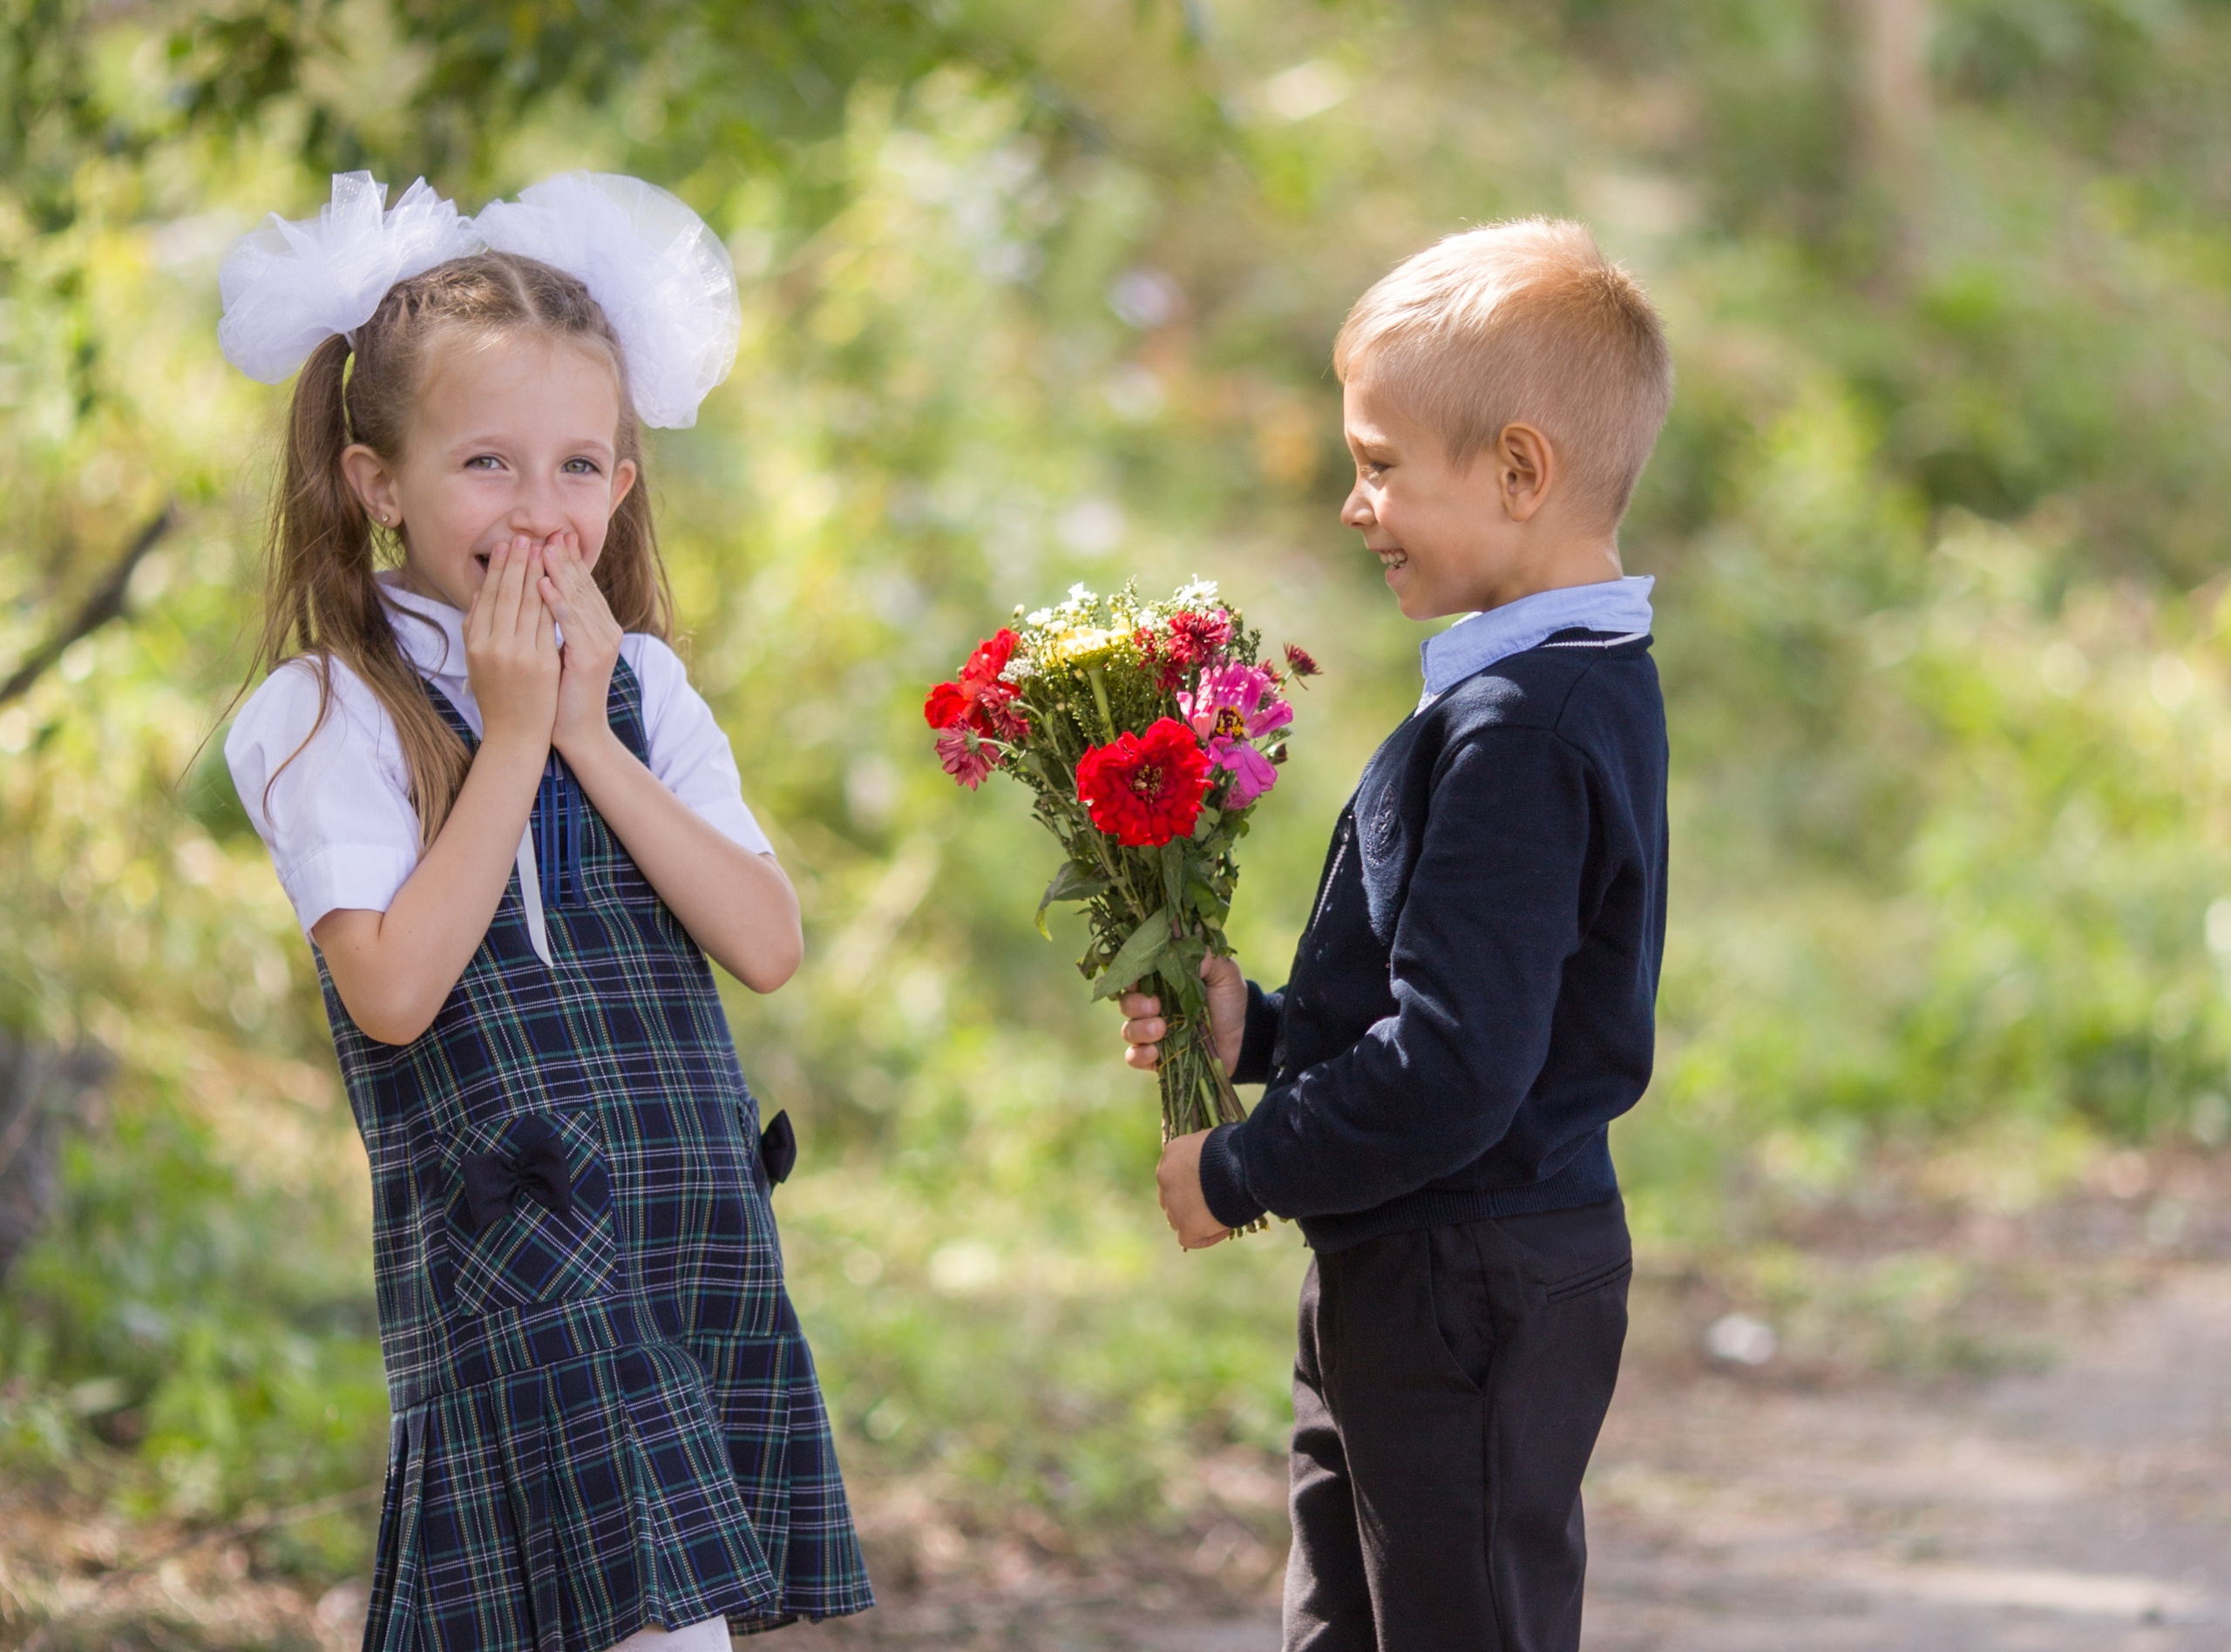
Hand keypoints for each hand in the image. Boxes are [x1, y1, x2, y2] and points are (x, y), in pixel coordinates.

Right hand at [465, 535, 559, 755]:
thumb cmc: (499, 697)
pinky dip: (551, 599)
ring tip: (543, 548)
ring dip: (537, 572)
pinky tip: (556, 580)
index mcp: (475, 641)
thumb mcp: (479, 660)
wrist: (516, 736)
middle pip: (507, 593)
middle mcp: (492, 645)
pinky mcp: (540, 663)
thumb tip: (480, 593)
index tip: (507, 544)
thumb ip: (478, 627)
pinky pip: (547, 622)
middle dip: (518, 562)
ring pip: (528, 603)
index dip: (499, 568)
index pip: (489, 596)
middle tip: (526, 535)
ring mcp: (516, 653)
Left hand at [536, 531, 622, 760]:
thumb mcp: (557, 650)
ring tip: (541, 547)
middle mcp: (606, 630)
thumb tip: (534, 592)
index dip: (567, 560)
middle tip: (548, 530)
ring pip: (577, 598)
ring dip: (558, 570)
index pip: (582, 586)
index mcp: (599, 627)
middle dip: (563, 557)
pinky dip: (555, 600)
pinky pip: (570, 622)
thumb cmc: (561, 694)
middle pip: (582, 586)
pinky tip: (541, 582)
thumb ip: (553, 623)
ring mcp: (601, 643)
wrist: (576, 732)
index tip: (550, 536)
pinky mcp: (590, 656)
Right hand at [1119, 953, 1245, 1073]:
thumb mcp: (1223, 973)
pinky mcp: (1157, 1058)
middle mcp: (1152, 1007)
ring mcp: (1152, 1033)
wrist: (1245, 1037)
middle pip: (1125, 1003)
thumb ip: (1205, 957)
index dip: (1130, 977)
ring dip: (1139, 1030)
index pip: (1134, 976)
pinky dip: (1139, 1055)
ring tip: (1161, 1029)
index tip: (1138, 979)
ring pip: (1128, 1030)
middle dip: (1135, 1005)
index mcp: (1162, 983)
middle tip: (1156, 1006)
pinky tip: (1155, 1052)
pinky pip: (1134, 1057)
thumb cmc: (1230, 1000)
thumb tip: (1182, 946)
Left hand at [1157, 1130, 1231, 1248]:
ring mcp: (1173, 1202)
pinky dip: (1206, 1237)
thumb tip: (1216, 1164)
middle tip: (1212, 1204)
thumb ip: (1206, 1154)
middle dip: (1188, 1202)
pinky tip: (1224, 1229)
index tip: (1212, 1185)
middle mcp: (1165, 1176)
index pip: (1174, 1172)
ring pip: (1177, 1219)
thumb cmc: (1239, 1148)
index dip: (1191, 1182)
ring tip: (1223, 1216)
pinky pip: (1189, 1239)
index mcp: (1173, 1152)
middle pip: (1170, 1196)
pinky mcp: (1185, 1224)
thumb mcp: (1216, 1141)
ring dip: (1196, 1219)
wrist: (1245, 1164)